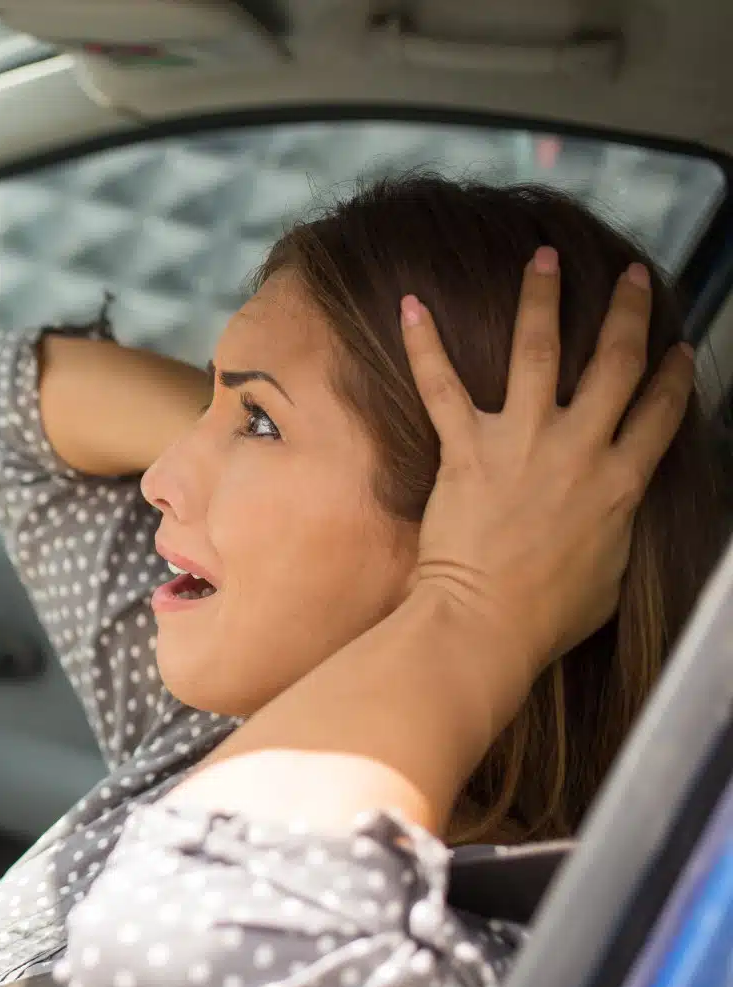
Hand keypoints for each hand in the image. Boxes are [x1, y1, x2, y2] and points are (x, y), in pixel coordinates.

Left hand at [402, 247, 695, 673]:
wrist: (485, 624)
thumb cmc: (543, 618)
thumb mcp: (607, 575)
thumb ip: (613, 532)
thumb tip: (609, 522)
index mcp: (622, 483)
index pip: (661, 414)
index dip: (672, 377)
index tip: (676, 348)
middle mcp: (580, 450)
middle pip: (616, 364)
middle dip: (627, 313)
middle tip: (632, 276)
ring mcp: (523, 444)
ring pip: (539, 352)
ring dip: (542, 299)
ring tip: (543, 257)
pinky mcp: (467, 450)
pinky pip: (443, 386)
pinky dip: (425, 344)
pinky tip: (414, 305)